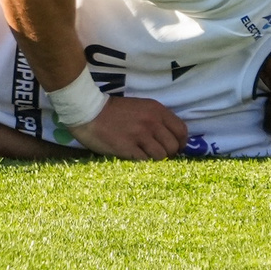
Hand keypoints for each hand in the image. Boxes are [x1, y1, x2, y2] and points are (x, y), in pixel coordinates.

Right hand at [68, 94, 188, 159]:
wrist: (88, 111)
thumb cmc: (113, 110)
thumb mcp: (140, 107)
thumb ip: (156, 119)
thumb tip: (170, 139)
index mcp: (156, 110)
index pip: (181, 131)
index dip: (181, 143)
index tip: (174, 148)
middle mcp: (152, 122)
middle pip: (173, 146)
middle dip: (169, 153)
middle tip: (158, 155)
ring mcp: (140, 135)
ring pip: (161, 156)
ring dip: (156, 159)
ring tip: (145, 156)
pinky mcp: (128, 148)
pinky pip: (145, 161)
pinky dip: (143, 162)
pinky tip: (135, 158)